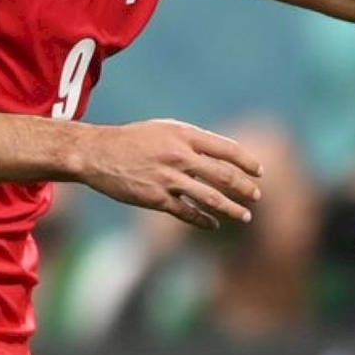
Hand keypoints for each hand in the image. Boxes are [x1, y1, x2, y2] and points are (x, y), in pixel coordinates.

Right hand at [77, 119, 263, 227]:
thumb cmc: (133, 140)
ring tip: (245, 216)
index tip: (259, 171)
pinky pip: (187, 213)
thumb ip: (192, 141)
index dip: (247, 162)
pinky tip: (213, 225)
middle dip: (244, 188)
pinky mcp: (156, 199)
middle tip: (256, 196)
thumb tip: (221, 156)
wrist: (96, 154)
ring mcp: (168, 179)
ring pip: (210, 198)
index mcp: (184, 135)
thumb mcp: (165, 129)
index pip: (226, 149)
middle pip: (224, 175)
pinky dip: (204, 221)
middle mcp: (179, 156)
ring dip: (231, 209)